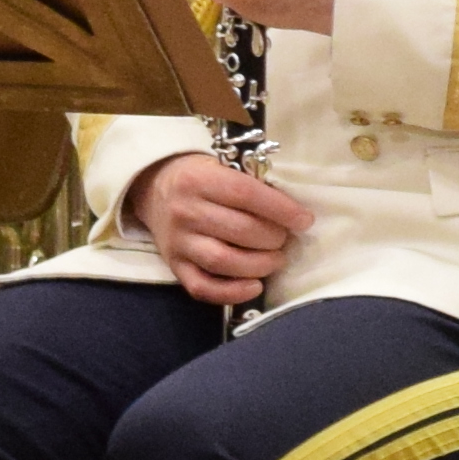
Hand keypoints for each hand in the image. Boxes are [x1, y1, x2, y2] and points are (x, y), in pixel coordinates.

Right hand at [123, 153, 312, 306]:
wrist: (154, 188)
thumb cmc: (199, 177)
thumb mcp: (221, 166)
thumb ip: (251, 185)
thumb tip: (292, 213)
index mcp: (198, 179)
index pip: (246, 195)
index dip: (281, 210)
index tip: (304, 220)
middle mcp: (184, 211)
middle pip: (240, 230)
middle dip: (274, 238)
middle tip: (285, 239)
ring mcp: (178, 241)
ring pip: (224, 262)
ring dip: (260, 265)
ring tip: (275, 260)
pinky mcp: (174, 266)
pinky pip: (202, 287)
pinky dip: (232, 293)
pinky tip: (255, 286)